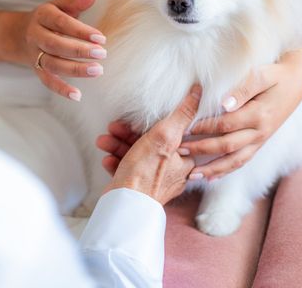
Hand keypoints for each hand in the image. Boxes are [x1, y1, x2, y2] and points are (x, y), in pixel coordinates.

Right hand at [10, 0, 106, 100]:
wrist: (18, 34)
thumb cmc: (48, 18)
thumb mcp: (60, 5)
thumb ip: (78, 0)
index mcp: (42, 16)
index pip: (61, 22)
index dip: (80, 30)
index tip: (101, 37)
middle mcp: (35, 35)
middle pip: (55, 44)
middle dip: (78, 50)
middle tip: (102, 54)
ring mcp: (34, 54)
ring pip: (51, 64)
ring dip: (74, 69)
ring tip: (97, 71)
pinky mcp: (36, 69)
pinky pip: (47, 81)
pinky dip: (61, 89)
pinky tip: (77, 96)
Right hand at [102, 86, 200, 205]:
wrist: (124, 208)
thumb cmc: (146, 175)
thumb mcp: (164, 137)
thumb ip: (181, 115)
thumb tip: (198, 93)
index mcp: (185, 160)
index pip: (172, 133)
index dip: (152, 123)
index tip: (136, 118)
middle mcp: (172, 172)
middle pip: (150, 143)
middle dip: (127, 134)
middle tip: (114, 127)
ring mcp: (154, 181)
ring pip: (135, 155)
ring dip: (117, 145)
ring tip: (103, 141)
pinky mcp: (138, 188)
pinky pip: (128, 170)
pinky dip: (117, 162)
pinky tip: (107, 159)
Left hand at [179, 50, 301, 180]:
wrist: (296, 82)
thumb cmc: (275, 75)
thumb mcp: (261, 75)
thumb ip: (242, 89)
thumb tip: (224, 104)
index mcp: (259, 115)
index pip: (226, 124)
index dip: (204, 127)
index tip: (185, 128)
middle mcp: (261, 132)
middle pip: (227, 146)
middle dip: (202, 149)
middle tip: (179, 150)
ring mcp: (261, 140)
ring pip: (235, 161)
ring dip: (213, 169)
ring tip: (192, 175)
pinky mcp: (259, 143)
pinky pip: (242, 161)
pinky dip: (226, 171)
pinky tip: (210, 178)